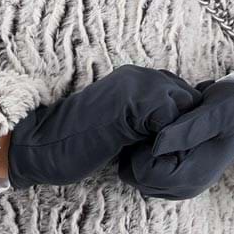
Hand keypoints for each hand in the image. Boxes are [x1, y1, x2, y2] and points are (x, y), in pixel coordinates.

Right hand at [8, 65, 200, 188]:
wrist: (42, 146)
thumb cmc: (76, 145)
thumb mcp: (121, 128)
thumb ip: (146, 121)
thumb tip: (177, 134)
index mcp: (138, 79)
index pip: (184, 96)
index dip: (183, 124)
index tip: (170, 149)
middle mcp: (141, 76)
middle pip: (192, 101)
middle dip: (187, 130)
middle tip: (169, 156)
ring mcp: (138, 85)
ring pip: (187, 109)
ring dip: (179, 137)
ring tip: (160, 158)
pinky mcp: (134, 103)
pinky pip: (173, 121)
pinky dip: (169, 144)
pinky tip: (149, 157)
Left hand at [118, 78, 233, 200]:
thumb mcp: (215, 112)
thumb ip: (187, 130)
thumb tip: (155, 145)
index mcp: (191, 177)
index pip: (142, 173)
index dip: (142, 147)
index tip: (157, 126)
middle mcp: (182, 189)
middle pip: (135, 177)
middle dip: (137, 150)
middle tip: (156, 125)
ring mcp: (176, 187)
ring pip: (135, 174)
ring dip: (139, 151)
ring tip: (159, 128)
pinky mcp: (172, 178)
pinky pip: (142, 170)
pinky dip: (143, 153)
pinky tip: (159, 135)